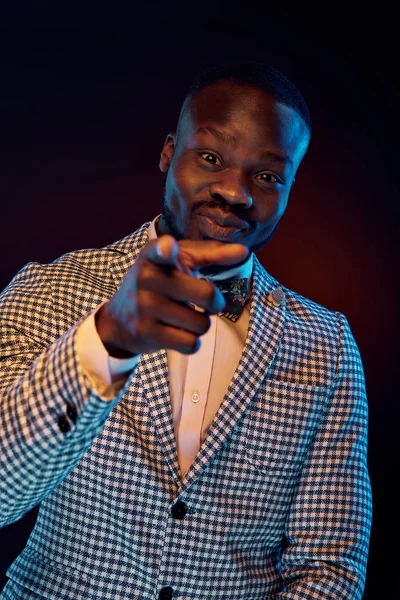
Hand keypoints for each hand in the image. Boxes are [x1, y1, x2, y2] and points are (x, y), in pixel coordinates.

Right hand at [95, 235, 248, 356]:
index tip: (169, 247)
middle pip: (206, 294)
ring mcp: (145, 308)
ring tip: (185, 317)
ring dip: (201, 324)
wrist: (119, 320)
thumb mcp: (178, 262)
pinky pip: (190, 343)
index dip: (167, 249)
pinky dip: (191, 341)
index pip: (160, 250)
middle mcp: (146, 279)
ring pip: (201, 324)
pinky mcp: (147, 333)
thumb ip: (211, 254)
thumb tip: (244, 251)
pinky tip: (179, 332)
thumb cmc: (159, 284)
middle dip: (214, 303)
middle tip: (203, 302)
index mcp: (154, 256)